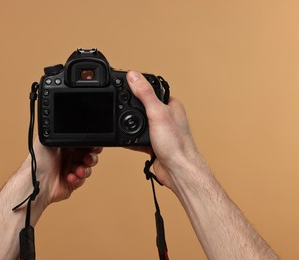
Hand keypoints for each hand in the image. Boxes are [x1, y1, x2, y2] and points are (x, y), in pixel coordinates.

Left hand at [32, 139, 102, 207]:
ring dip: (85, 169)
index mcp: (65, 146)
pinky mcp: (72, 182)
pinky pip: (82, 180)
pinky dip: (78, 179)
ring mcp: (71, 170)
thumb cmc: (38, 161)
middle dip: (91, 157)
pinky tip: (70, 177)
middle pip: (89, 155)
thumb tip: (75, 126)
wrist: (36, 182)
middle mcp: (69, 157)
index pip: (83, 143)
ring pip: (88, 168)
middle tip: (88, 158)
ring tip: (78, 170)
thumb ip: (63, 133)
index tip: (94, 146)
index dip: (90, 144)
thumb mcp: (49, 140)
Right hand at [126, 71, 199, 191]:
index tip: (125, 86)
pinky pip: (138, 138)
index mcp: (171, 105)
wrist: (177, 171)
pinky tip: (125, 140)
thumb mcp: (157, 113)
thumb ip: (145, 94)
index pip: (153, 90)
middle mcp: (167, 117)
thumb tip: (133, 76)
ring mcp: (160, 131)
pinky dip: (130, 139)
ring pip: (140, 124)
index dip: (139, 88)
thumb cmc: (176, 144)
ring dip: (131, 125)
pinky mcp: (154, 144)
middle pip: (144, 107)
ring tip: (124, 125)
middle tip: (121, 107)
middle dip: (132, 109)